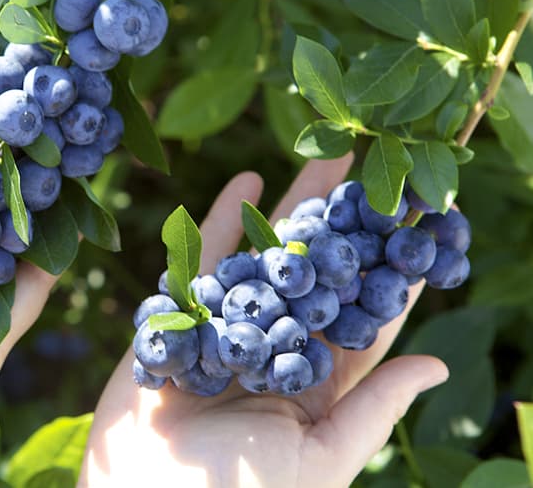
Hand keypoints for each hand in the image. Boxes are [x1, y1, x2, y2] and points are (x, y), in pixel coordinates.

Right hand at [80, 157, 448, 487]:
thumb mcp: (322, 457)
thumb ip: (372, 408)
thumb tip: (435, 366)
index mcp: (315, 381)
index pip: (362, 315)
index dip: (389, 270)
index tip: (413, 222)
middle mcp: (274, 346)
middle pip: (316, 274)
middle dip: (342, 224)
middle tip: (368, 170)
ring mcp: (226, 327)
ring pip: (265, 257)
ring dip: (290, 208)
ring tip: (318, 158)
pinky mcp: (179, 316)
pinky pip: (202, 260)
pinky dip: (221, 219)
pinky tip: (247, 180)